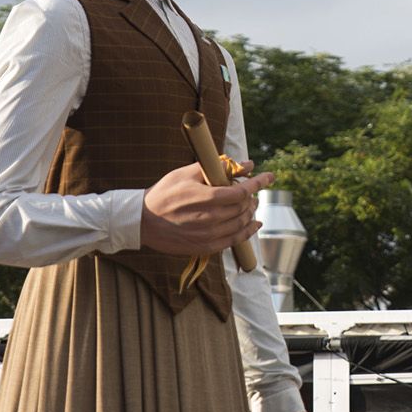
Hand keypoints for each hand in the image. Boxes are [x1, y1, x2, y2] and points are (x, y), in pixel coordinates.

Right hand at [141, 162, 269, 254]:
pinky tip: (253, 224)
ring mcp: (209, 235)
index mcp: (206, 197)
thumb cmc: (164, 193)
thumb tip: (246, 164)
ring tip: (251, 205)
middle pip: (243, 207)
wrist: (142, 221)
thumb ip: (217, 168)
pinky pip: (234, 241)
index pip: (242, 191)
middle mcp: (210, 218)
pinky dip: (247, 232)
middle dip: (252, 197)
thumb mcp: (187, 173)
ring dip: (250, 213)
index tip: (269, 176)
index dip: (258, 183)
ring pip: (241, 224)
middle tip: (252, 191)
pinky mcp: (205, 247)